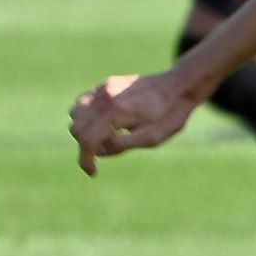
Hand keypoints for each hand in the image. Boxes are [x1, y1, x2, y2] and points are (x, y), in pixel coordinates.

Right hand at [68, 72, 199, 176]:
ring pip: (76, 113)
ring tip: (106, 137)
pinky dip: (86, 115)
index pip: (87, 140)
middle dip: (85, 146)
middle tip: (104, 153)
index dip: (86, 160)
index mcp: (117, 112)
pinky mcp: (106, 83)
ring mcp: (104, 88)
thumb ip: (122, 145)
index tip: (93, 172)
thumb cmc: (170, 114)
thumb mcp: (152, 138)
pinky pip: (83, 102)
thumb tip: (98, 151)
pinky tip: (105, 122)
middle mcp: (106, 98)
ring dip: (83, 129)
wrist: (179, 86)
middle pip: (77, 128)